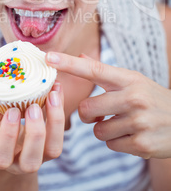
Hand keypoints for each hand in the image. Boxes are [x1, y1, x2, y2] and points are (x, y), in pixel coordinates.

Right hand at [0, 81, 64, 174]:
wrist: (13, 138)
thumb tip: (9, 78)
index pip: (1, 157)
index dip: (8, 135)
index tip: (12, 111)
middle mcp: (20, 164)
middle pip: (31, 162)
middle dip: (35, 133)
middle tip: (33, 107)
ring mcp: (40, 157)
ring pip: (52, 150)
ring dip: (54, 122)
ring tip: (51, 97)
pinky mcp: (53, 147)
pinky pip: (61, 134)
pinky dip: (60, 111)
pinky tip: (56, 92)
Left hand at [45, 52, 170, 158]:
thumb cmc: (152, 99)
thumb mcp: (133, 80)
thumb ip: (105, 72)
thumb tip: (80, 55)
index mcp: (128, 79)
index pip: (93, 69)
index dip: (69, 63)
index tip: (48, 57)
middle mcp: (133, 97)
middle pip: (86, 108)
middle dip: (88, 114)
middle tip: (102, 112)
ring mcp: (138, 121)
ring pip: (97, 130)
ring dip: (104, 129)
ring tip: (123, 124)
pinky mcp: (141, 143)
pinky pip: (110, 145)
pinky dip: (117, 142)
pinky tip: (132, 135)